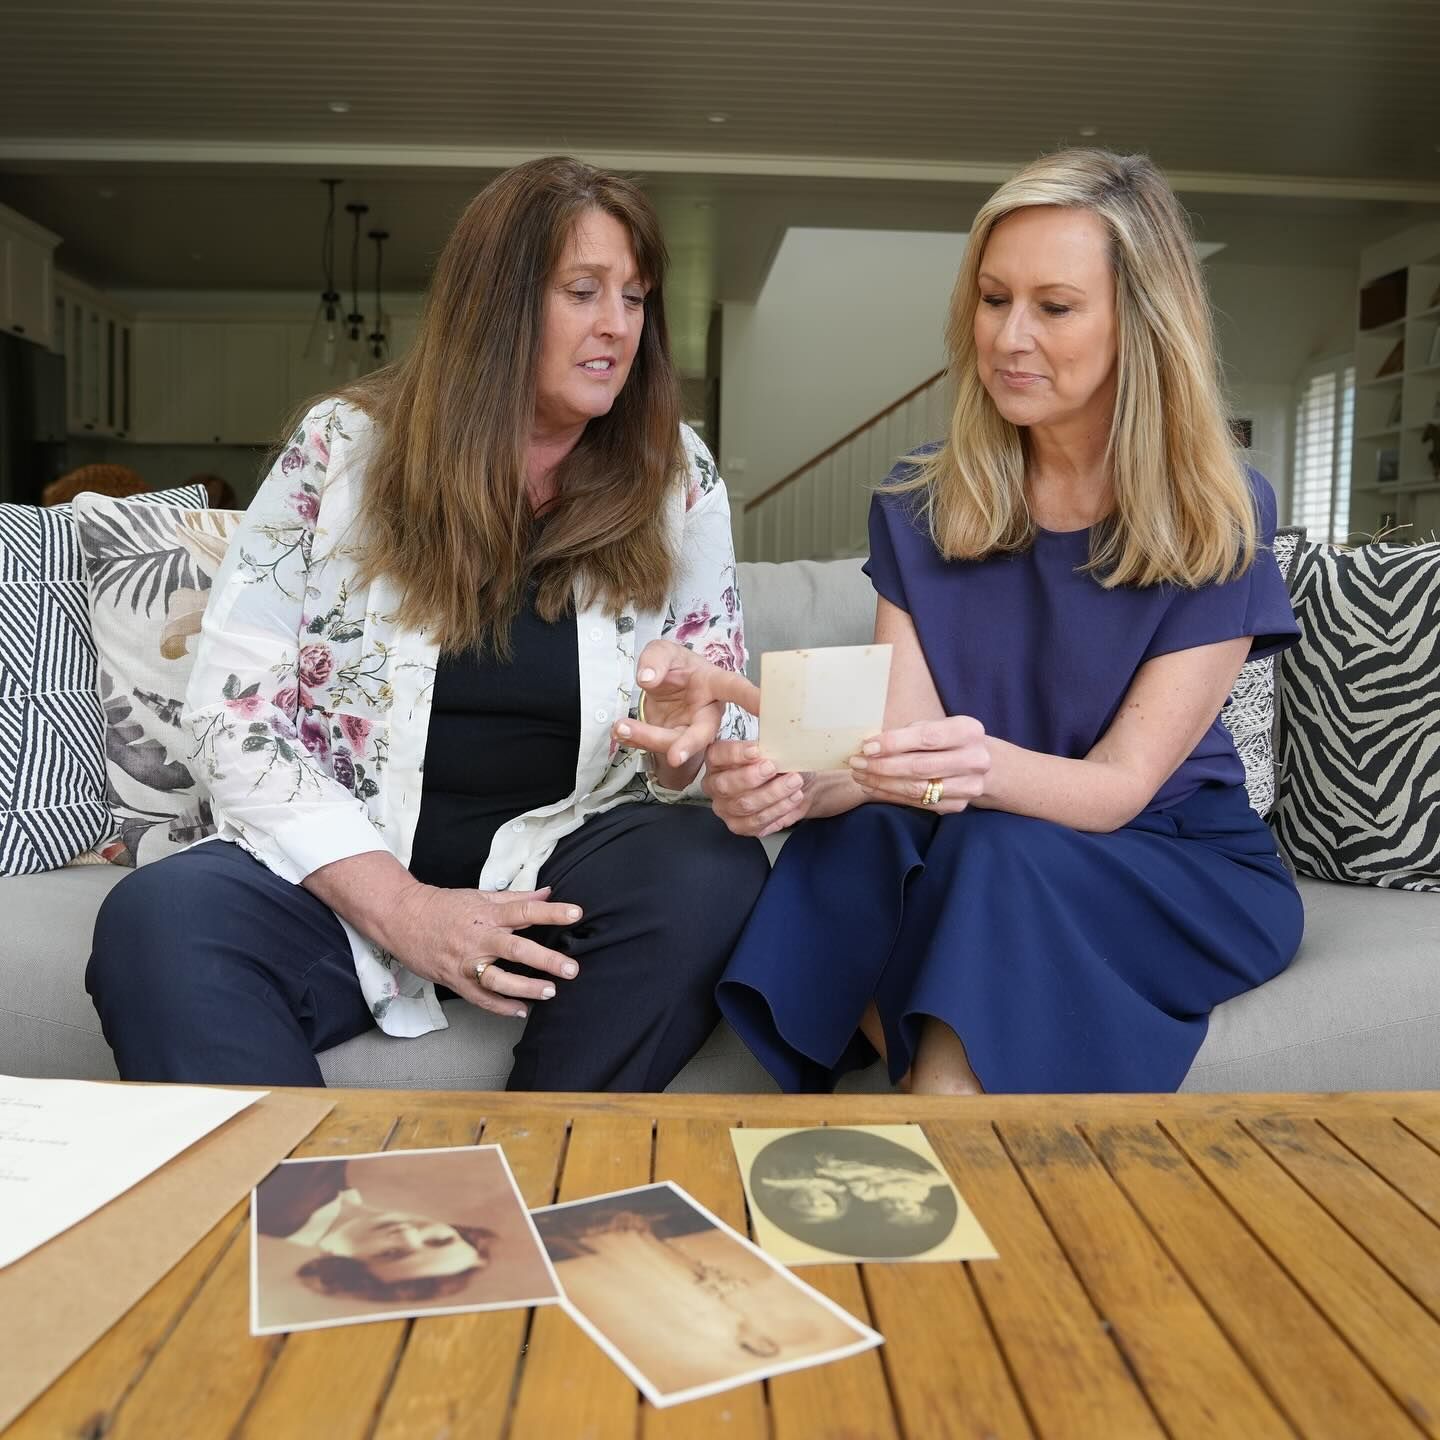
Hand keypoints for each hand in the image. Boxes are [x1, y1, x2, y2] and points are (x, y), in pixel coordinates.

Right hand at [386, 882, 584, 1019]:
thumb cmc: (444, 906)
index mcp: (488, 914)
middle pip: (516, 949)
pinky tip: (522, 1010)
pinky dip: (501, 1007)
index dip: (552, 912)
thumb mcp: (480, 895)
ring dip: (526, 988)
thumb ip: (516, 897)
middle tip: (571, 968)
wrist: (402, 918)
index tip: (576, 913)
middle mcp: (479, 939)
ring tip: (550, 992)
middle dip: (545, 960)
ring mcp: (466, 962)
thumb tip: (547, 892)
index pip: (525, 910)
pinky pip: (481, 998)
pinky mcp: (455, 981)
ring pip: (498, 979)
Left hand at [612, 638, 760, 775]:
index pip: (735, 689)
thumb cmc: (673, 665)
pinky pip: (653, 746)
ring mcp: (690, 730)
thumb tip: (647, 679)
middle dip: (689, 745)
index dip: (752, 699)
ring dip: (647, 738)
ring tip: (620, 727)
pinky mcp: (672, 742)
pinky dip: (634, 739)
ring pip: (674, 743)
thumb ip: (655, 659)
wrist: (660, 683)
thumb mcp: (662, 651)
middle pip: (703, 732)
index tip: (766, 709)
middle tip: (674, 757)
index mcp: (714, 683)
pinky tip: (618, 731)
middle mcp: (707, 712)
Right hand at [703, 740, 812, 837]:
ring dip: (772, 794)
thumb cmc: (780, 760)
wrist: (797, 782)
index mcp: (717, 759)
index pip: (718, 755)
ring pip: (744, 805)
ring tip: (794, 782)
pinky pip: (756, 822)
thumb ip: (768, 739)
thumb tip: (772, 733)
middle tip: (773, 768)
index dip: (736, 754)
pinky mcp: (739, 825)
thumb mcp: (774, 743)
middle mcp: (715, 784)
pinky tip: (792, 799)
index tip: (757, 750)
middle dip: (751, 777)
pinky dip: (777, 811)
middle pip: (725, 785)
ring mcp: (725, 807)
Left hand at [847, 717, 990, 811]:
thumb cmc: (946, 740)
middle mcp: (975, 760)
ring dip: (882, 783)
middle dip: (882, 766)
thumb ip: (907, 733)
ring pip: (917, 788)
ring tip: (860, 776)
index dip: (894, 743)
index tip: (867, 747)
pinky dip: (891, 796)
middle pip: (920, 766)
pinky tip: (873, 788)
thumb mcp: (933, 726)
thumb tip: (871, 745)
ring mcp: (969, 786)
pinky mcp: (958, 805)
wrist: (978, 764)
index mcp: (968, 731)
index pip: (927, 737)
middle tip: (856, 763)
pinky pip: (917, 803)